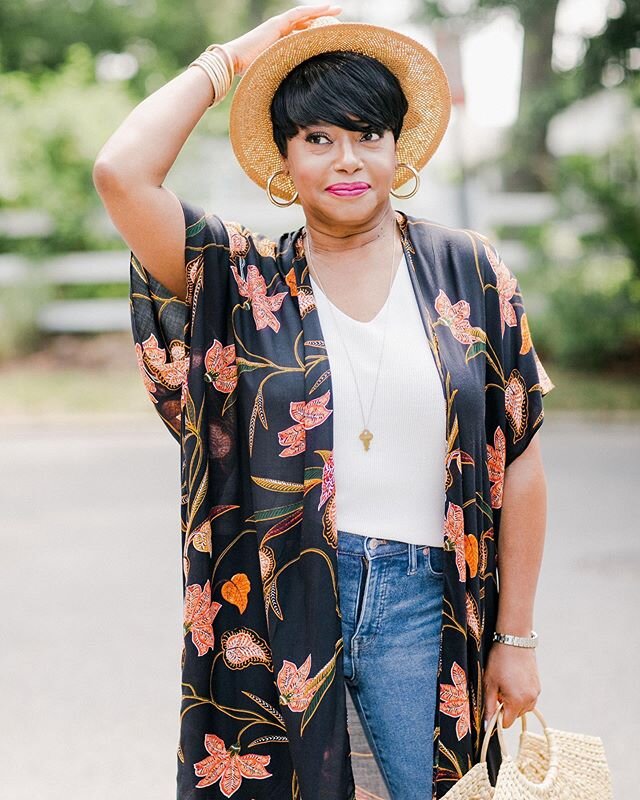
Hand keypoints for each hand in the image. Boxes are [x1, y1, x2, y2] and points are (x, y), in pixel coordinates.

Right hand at [225, 4, 341, 75]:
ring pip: (304, 15)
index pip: (300, 32)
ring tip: (337, 10)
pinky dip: (313, 10)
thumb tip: (298, 91)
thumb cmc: (250, 74)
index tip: (328, 34)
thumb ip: (285, 74)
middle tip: (338, 17)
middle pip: (304, 21)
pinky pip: (298, 14)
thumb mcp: (274, 74)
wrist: (233, 63)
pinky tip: (326, 8)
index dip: (314, 31)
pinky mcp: (277, 24)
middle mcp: (278, 30)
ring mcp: (277, 25)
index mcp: (278, 41)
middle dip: (321, 18)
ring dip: (321, 11)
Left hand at [483, 643, 540, 728]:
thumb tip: (486, 725)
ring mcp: (536, 693)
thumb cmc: (499, 660)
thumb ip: (488, 706)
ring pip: (523, 707)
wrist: (515, 641)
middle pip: (515, 715)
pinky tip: (514, 680)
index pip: (507, 723)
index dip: (497, 716)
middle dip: (506, 707)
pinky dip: (521, 694)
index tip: (493, 704)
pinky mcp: (538, 686)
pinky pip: (529, 698)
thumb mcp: (489, 683)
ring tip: (506, 683)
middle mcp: (530, 700)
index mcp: (517, 701)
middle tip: (498, 689)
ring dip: (514, 701)